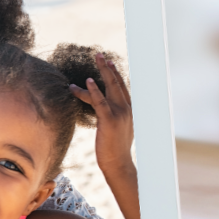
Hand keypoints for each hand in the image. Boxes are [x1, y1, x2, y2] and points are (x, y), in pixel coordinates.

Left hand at [71, 50, 134, 178]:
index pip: (122, 87)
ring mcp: (119, 114)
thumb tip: (104, 111)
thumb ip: (113, 117)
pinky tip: (88, 81)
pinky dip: (94, 90)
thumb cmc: (115, 149)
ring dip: (102, 71)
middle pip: (117, 82)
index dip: (115, 73)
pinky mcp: (109, 120)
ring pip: (110, 87)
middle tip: (99, 54)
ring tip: (95, 59)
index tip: (108, 62)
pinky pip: (100, 102)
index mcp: (130, 110)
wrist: (118, 164)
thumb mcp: (117, 129)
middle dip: (108, 67)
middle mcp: (127, 109)